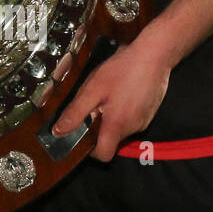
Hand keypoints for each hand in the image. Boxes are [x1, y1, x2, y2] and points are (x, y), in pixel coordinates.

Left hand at [52, 39, 171, 161]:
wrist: (153, 56)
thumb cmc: (122, 71)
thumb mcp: (92, 89)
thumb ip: (75, 113)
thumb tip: (59, 131)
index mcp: (117, 126)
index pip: (104, 155)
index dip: (90, 151)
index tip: (81, 136)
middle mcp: (133, 129)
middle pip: (111, 140)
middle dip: (98, 127)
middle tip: (92, 105)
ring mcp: (144, 121)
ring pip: (120, 128)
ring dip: (110, 117)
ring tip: (106, 95)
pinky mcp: (149, 112)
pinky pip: (130, 119)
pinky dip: (122, 111)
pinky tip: (119, 91)